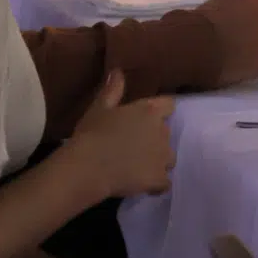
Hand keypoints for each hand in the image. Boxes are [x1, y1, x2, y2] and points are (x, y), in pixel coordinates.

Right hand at [68, 70, 173, 197]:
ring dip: (158, 161)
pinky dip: (157, 184)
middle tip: (133, 147)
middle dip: (154, 139)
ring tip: (138, 168)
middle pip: (167, 134)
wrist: (87, 166)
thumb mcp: (99, 108)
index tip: (145, 121)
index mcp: (150, 111)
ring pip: (168, 158)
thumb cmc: (92, 134)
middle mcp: (162, 132)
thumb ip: (113, 89)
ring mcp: (163, 156)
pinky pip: (165, 182)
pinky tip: (144, 186)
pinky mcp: (158, 178)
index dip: (159, 113)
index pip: (169, 105)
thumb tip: (118, 71)